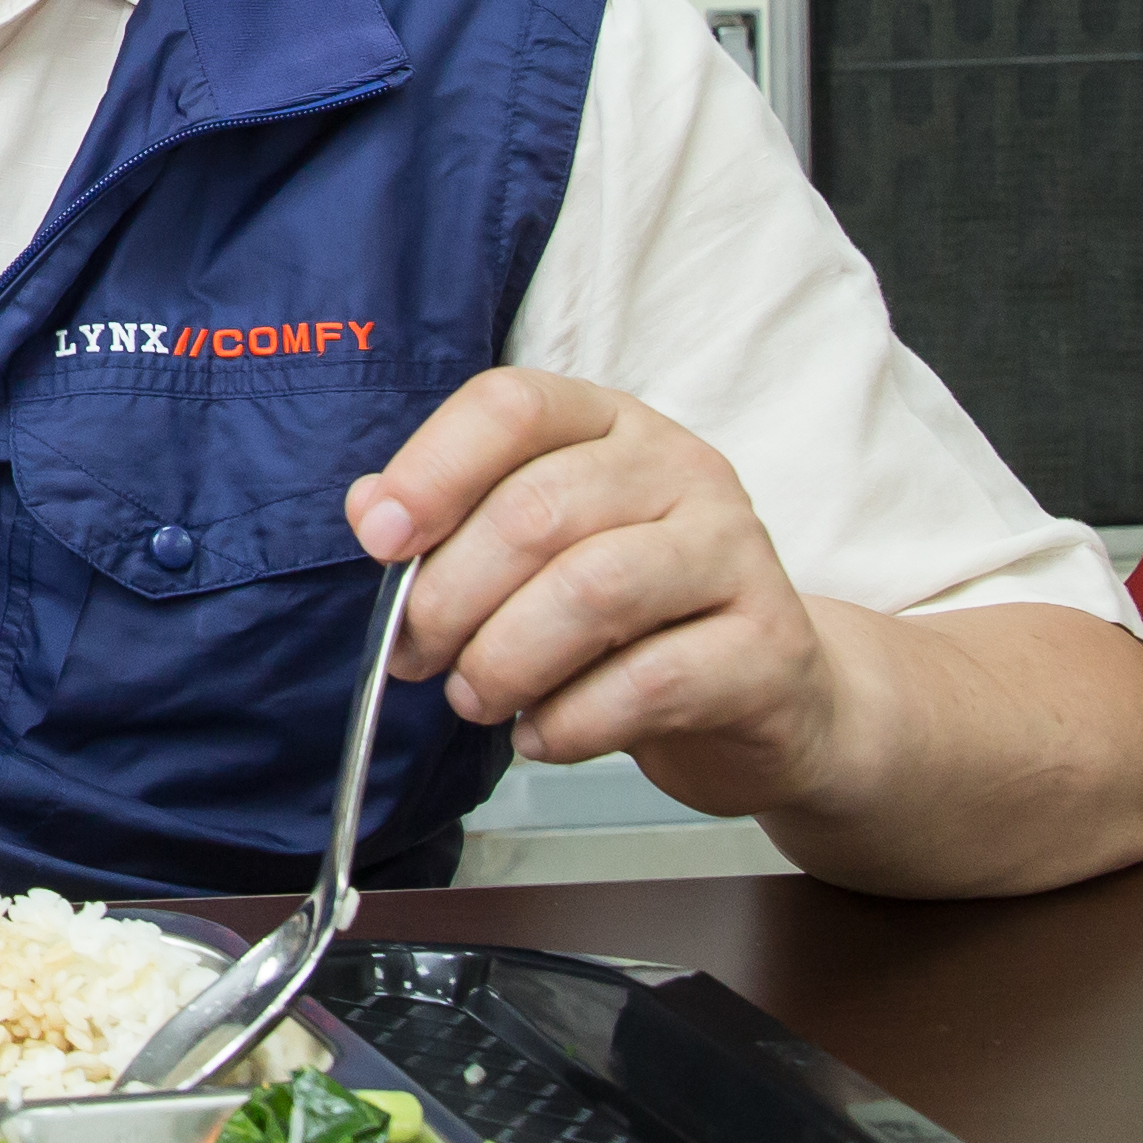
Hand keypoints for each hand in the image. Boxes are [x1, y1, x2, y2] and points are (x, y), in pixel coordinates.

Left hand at [346, 368, 843, 815]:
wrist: (768, 693)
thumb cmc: (630, 613)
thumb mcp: (539, 551)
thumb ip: (457, 521)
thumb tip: (372, 512)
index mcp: (610, 423)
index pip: (512, 406)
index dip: (431, 469)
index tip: (379, 542)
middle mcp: (681, 468)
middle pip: (537, 510)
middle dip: (450, 596)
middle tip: (417, 656)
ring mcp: (737, 552)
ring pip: (593, 591)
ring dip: (505, 659)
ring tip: (473, 697)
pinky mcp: (770, 647)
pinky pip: (651, 682)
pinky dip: (571, 720)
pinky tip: (540, 736)